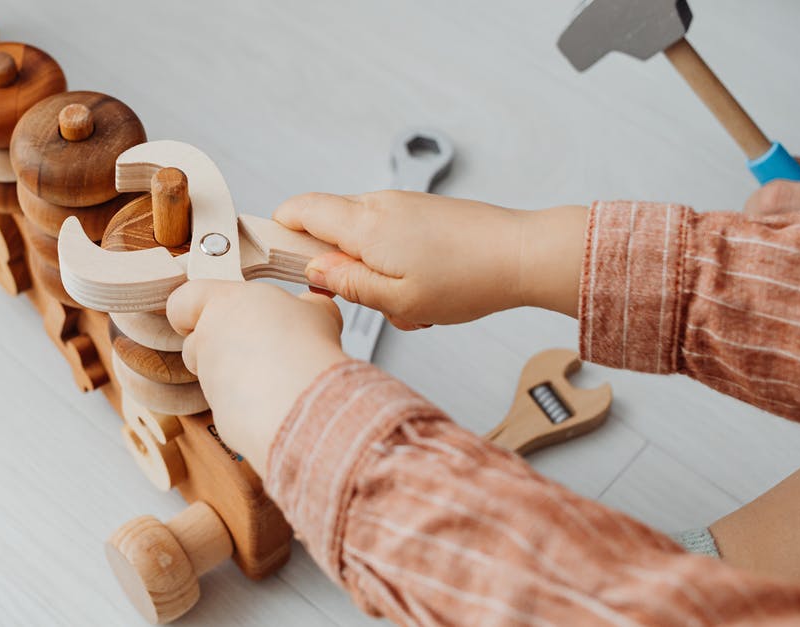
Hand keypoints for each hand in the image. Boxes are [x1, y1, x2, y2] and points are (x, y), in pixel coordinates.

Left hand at [166, 280, 346, 474]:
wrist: (301, 398)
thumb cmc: (306, 345)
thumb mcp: (317, 310)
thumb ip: (304, 306)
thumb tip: (311, 307)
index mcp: (224, 303)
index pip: (182, 301)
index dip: (189, 311)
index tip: (209, 316)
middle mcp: (208, 340)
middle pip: (194, 344)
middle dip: (218, 349)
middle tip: (254, 352)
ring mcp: (210, 379)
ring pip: (212, 378)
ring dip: (235, 378)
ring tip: (275, 379)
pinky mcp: (219, 413)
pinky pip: (230, 407)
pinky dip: (249, 406)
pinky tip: (277, 403)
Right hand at [273, 191, 586, 325]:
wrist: (523, 255)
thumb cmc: (469, 279)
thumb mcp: (398, 299)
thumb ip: (347, 284)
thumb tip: (313, 271)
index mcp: (364, 224)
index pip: (299, 209)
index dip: (279, 231)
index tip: (276, 260)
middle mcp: (379, 205)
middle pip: (328, 225)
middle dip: (333, 265)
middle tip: (360, 298)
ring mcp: (402, 206)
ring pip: (361, 237)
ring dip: (370, 271)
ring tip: (404, 300)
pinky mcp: (422, 213)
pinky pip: (389, 238)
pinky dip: (395, 266)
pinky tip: (425, 291)